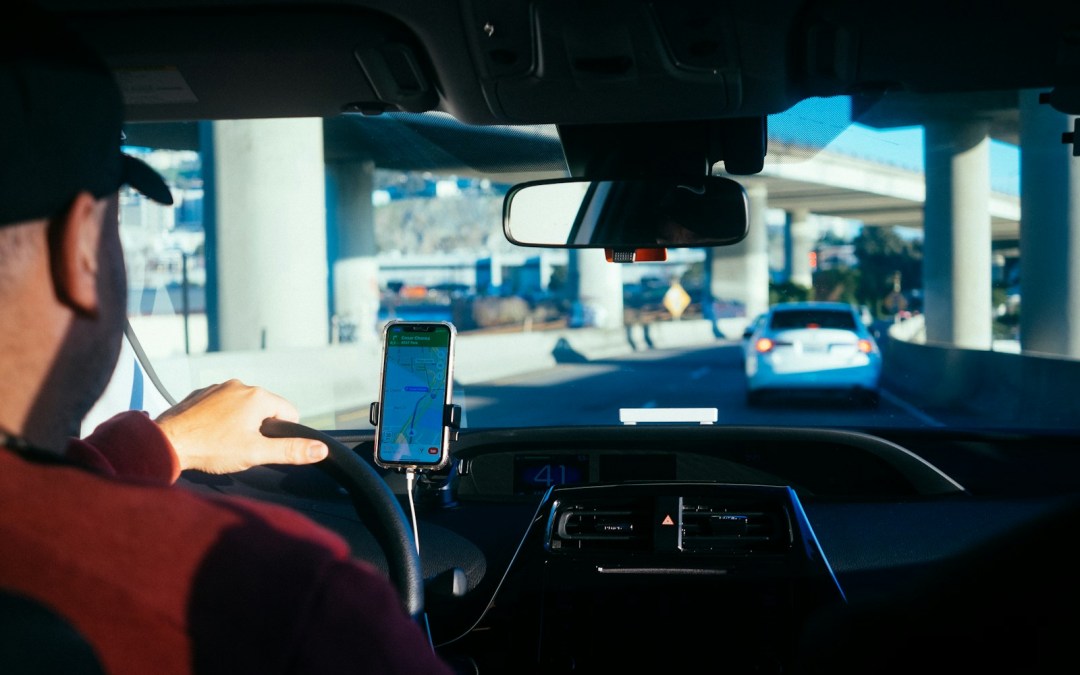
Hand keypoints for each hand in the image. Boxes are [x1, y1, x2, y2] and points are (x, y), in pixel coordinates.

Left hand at [155, 379, 328, 473]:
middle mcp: (240, 385)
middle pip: (265, 409)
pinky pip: (220, 405)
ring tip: (222, 442)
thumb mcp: (256, 453)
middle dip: (258, 428)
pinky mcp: (200, 393)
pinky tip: (208, 434)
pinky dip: (219, 418)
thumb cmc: (211, 448)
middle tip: (240, 447)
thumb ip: (291, 450)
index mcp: (258, 397)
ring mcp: (218, 387)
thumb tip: (320, 449)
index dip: (281, 434)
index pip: (289, 413)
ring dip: (239, 422)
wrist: (166, 443)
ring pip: (242, 406)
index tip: (262, 447)